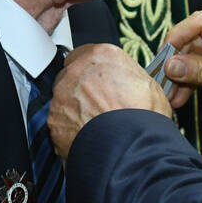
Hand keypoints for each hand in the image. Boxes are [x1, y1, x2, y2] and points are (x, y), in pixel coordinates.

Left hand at [49, 44, 172, 158]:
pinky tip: (88, 138)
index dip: (93, 72)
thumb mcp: (147, 84)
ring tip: (96, 126)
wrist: (133, 147)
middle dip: (81, 90)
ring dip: (74, 110)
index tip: (99, 82)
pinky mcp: (54, 121)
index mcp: (101, 56)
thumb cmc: (144, 117)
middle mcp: (76, 72)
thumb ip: (125, 76)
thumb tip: (124, 82)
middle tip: (99, 106)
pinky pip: (59, 123)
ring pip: (63, 100)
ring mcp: (62, 96)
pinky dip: (69, 130)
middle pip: (71, 77)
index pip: (85, 55)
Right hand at [162, 10, 201, 141]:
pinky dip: (188, 82)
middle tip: (161, 78)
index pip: (201, 21)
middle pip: (193, 38)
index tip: (163, 55)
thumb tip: (171, 65)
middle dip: (176, 59)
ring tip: (169, 94)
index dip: (178, 36)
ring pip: (193, 55)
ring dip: (180, 74)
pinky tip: (179, 97)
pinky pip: (199, 68)